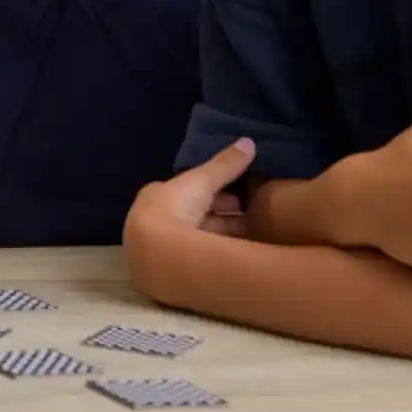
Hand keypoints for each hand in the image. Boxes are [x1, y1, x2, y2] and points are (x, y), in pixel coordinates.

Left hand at [127, 139, 257, 251]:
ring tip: (255, 237)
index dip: (213, 192)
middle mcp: (157, 221)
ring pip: (199, 239)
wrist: (157, 254)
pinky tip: (240, 258)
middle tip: (252, 215)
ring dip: (223, 236)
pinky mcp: (173, 270)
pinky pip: (201, 258)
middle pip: (194, 216)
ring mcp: (164, 247)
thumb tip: (248, 141)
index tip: (238, 198)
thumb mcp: (202, 181)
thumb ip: (224, 164)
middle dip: (220, 215)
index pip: (188, 192)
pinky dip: (220, 255)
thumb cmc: (174, 208)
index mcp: (157, 197)